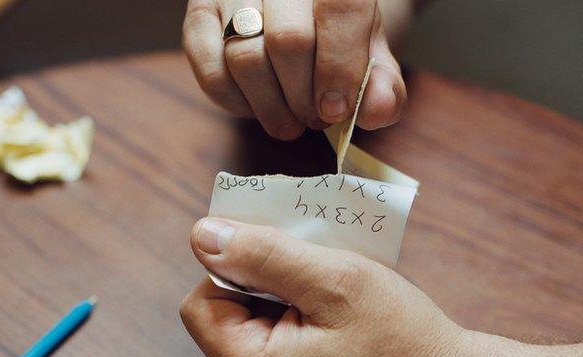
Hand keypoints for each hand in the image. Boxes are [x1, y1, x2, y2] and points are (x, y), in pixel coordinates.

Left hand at [179, 217, 476, 356]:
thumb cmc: (405, 341)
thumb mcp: (334, 280)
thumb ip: (262, 254)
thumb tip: (201, 234)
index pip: (201, 305)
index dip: (231, 270)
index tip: (281, 257)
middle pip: (226, 319)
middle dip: (263, 284)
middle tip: (314, 271)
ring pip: (254, 332)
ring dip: (284, 300)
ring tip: (332, 294)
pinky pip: (278, 353)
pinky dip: (300, 323)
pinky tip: (338, 316)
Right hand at [182, 0, 407, 139]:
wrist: (298, 15)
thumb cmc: (335, 37)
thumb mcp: (368, 54)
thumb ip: (382, 84)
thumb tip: (378, 111)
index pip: (341, 9)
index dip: (340, 67)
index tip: (337, 109)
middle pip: (289, 41)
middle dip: (303, 97)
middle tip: (313, 119)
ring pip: (246, 58)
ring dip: (271, 107)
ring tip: (289, 120)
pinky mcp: (200, 15)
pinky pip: (212, 72)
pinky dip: (237, 103)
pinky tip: (256, 106)